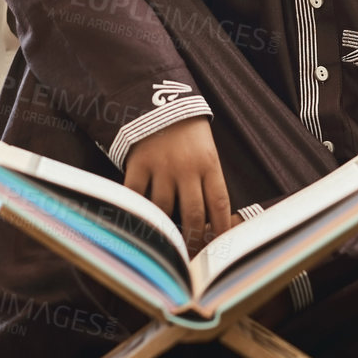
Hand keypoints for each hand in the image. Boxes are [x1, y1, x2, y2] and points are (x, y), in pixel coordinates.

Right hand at [122, 116, 232, 251]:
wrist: (159, 100)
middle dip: (193, 241)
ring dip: (165, 229)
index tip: (218, 250)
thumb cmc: (187, 131)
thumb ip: (207, 181)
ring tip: (166, 242)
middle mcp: (187, 168)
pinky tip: (139, 221)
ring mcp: (161, 166)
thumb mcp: (206, 151)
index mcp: (209, 164)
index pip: (219, 205)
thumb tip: (210, 222)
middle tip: (191, 257)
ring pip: (163, 210)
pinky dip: (137, 210)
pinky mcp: (138, 163)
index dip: (220, 231)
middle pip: (193, 215)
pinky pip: (136, 195)